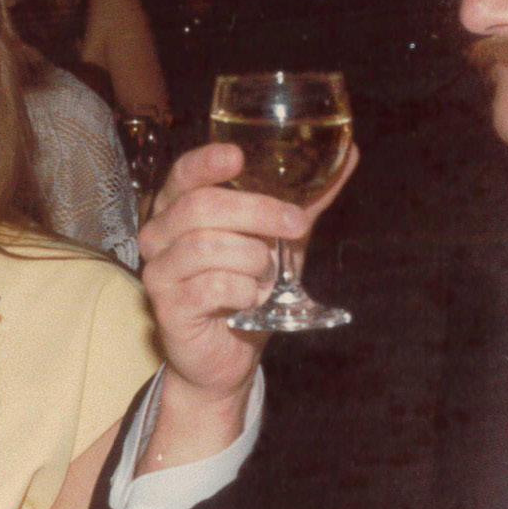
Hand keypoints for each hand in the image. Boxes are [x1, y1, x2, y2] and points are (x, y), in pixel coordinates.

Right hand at [140, 141, 358, 406]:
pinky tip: (252, 299)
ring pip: (207, 246)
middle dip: (257, 212)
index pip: (183, 173)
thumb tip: (349, 155)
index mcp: (179, 207)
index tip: (238, 158)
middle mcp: (159, 233)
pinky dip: (243, 290)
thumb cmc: (248, 286)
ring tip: (268, 276)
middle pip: (202, 206)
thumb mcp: (279, 238)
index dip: (207, 162)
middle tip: (295, 224)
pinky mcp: (166, 306)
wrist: (227, 354)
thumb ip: (305, 200)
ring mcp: (158, 270)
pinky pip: (210, 286)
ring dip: (253, 260)